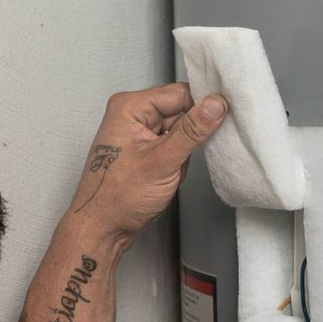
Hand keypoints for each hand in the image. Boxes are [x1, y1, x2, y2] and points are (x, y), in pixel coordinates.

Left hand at [68, 84, 227, 245]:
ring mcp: (137, 133)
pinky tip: (164, 177)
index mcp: (129, 106)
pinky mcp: (143, 149)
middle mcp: (131, 114)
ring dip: (182, 154)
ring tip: (166, 172)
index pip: (180, 92)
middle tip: (179, 159)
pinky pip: (172, 147)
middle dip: (188, 139)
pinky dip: (176, 163)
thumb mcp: (163, 161)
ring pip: (179, 133)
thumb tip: (215, 104)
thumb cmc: (117, 198)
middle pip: (180, 112)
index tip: (220, 120)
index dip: (201, 107)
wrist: (102, 229)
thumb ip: (192, 130)